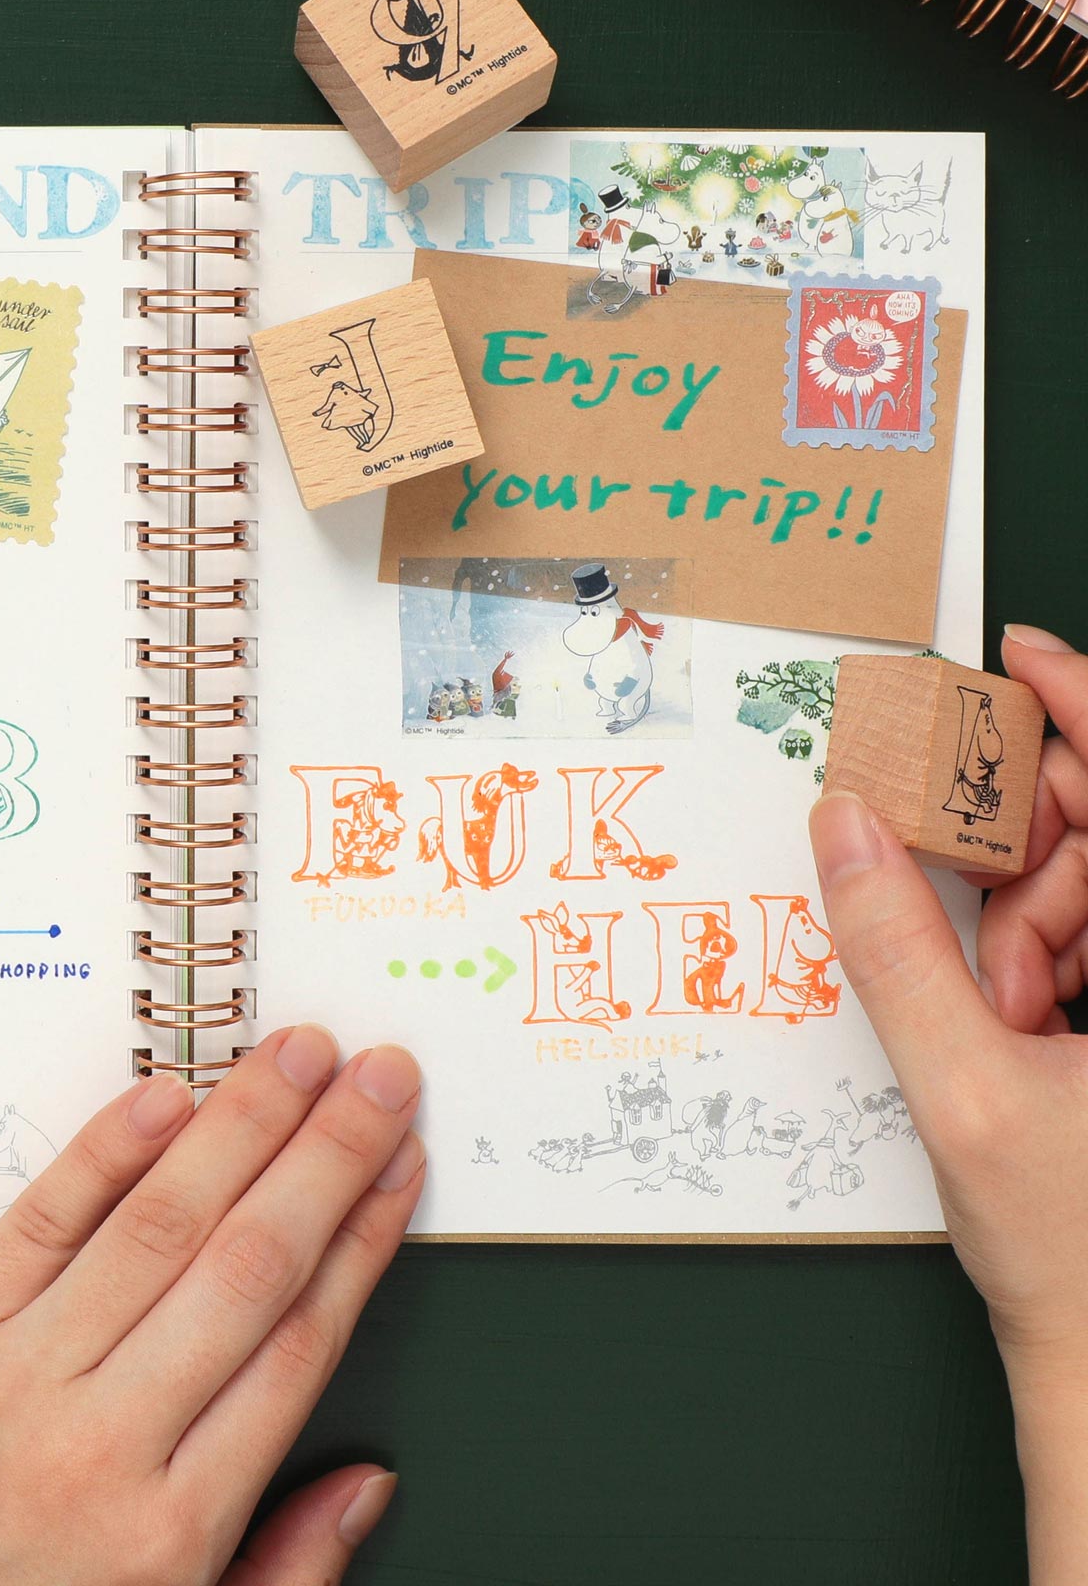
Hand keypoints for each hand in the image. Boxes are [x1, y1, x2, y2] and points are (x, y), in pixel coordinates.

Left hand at [0, 1027, 424, 1585]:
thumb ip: (279, 1568)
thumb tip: (367, 1485)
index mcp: (171, 1530)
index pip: (298, 1343)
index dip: (363, 1239)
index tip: (400, 1168)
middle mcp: (102, 1440)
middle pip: (248, 1264)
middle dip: (329, 1157)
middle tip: (380, 1077)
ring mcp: (15, 1376)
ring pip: (157, 1224)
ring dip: (240, 1127)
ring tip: (295, 1058)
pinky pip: (38, 1222)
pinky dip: (104, 1151)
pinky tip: (162, 1095)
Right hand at [808, 625, 1087, 1579]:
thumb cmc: (1073, 1251)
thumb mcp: (962, 1087)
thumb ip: (894, 946)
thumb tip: (843, 826)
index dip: (1087, 708)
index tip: (1022, 656)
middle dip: (1026, 847)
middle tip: (952, 869)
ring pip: (1085, 889)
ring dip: (1023, 927)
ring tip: (1005, 1012)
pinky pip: (1083, 941)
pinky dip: (1034, 960)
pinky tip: (1019, 1018)